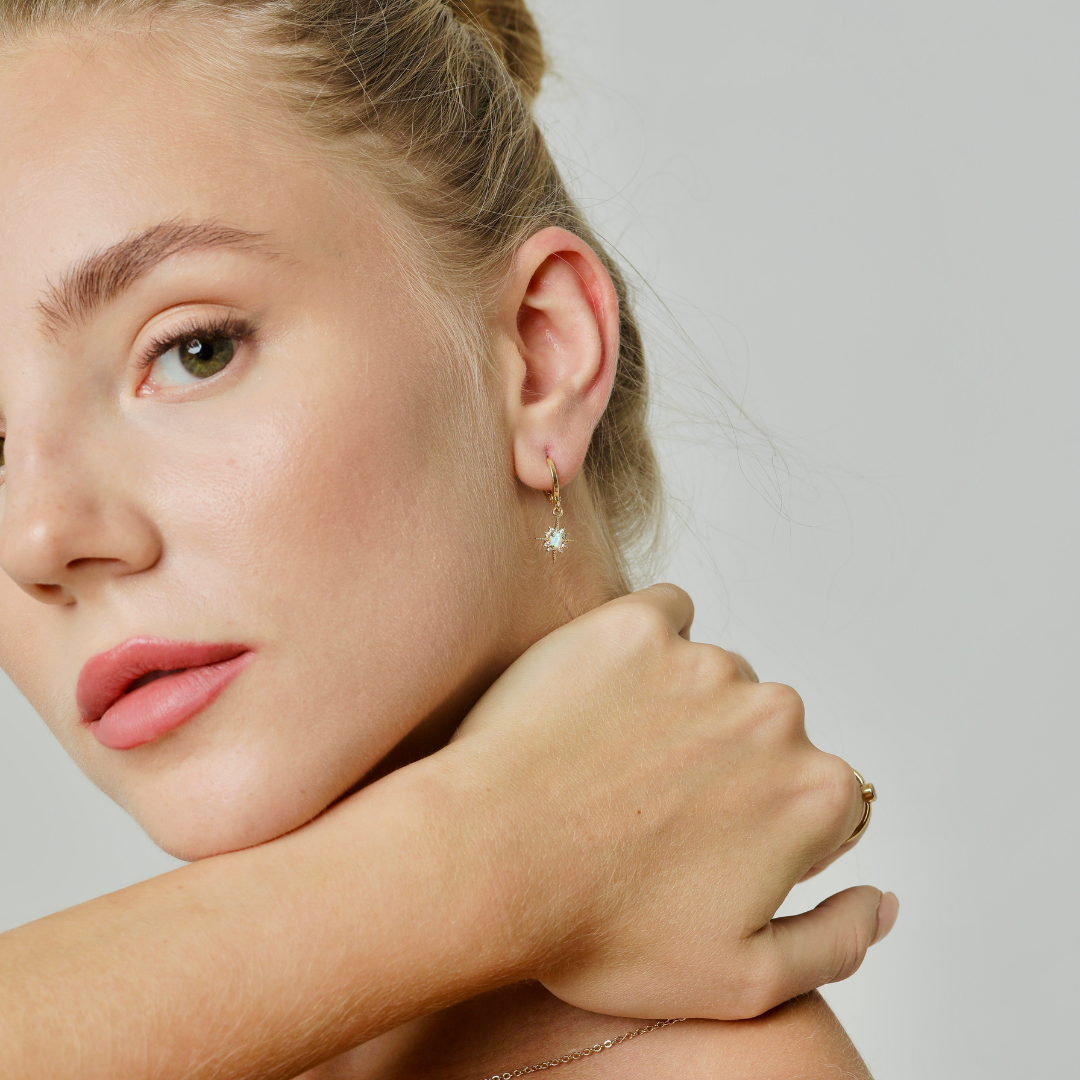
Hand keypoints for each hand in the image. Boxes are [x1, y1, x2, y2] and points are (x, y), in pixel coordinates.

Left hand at [441, 584, 897, 1018]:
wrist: (484, 863)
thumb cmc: (600, 930)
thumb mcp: (741, 980)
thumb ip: (838, 941)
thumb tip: (883, 900)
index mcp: (813, 794)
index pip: (822, 798)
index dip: (766, 827)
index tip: (704, 843)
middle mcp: (774, 714)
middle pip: (768, 732)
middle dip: (726, 764)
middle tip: (648, 805)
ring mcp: (702, 661)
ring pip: (715, 676)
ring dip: (681, 707)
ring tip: (611, 760)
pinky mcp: (635, 624)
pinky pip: (665, 616)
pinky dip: (646, 645)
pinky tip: (603, 694)